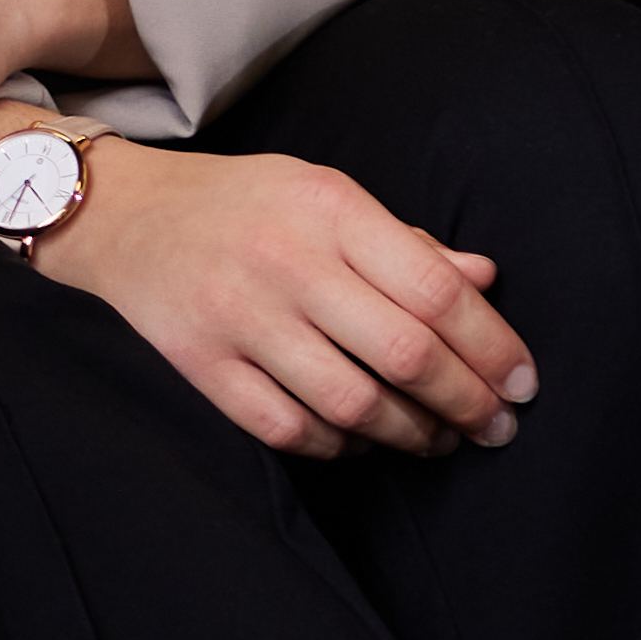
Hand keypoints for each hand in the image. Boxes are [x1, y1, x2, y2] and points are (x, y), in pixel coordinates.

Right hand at [0, 134, 530, 455]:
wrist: (117, 214)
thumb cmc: (240, 204)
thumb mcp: (322, 193)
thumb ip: (403, 243)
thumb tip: (486, 284)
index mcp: (329, 207)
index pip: (435, 290)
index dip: (493, 347)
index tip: (523, 384)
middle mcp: (285, 260)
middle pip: (404, 352)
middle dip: (467, 401)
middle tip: (496, 427)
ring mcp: (237, 315)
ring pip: (351, 402)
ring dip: (409, 434)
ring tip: (436, 440)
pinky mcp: (198, 362)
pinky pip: (287, 427)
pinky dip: (337, 446)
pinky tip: (360, 441)